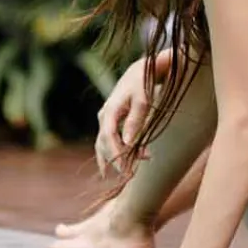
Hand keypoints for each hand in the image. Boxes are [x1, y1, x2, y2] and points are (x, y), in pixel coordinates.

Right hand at [95, 56, 154, 178]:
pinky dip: (113, 152)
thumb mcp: (143, 101)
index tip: (126, 170)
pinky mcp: (111, 121)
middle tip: (129, 176)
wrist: (140, 71)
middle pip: (104, 143)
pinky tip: (116, 165)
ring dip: (114, 157)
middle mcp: (104, 116)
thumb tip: (128, 143)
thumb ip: (135, 121)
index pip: (109, 138)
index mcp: (110, 110)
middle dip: (115, 160)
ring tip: (127, 172)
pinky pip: (107, 140)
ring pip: (104, 143)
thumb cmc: (143, 84)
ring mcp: (105, 118)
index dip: (116, 155)